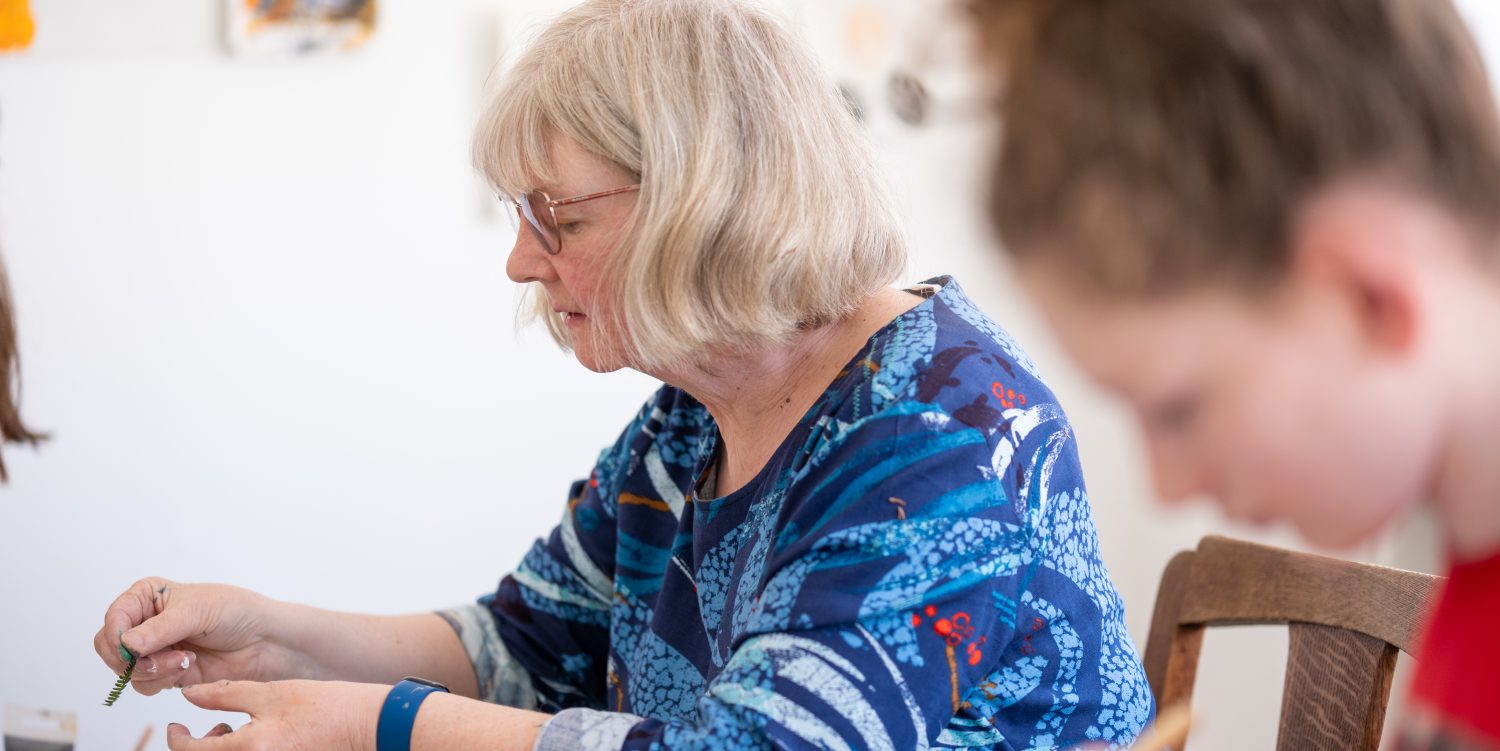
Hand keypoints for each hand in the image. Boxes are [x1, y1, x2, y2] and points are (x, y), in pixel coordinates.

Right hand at [93, 577, 288, 694]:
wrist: (263, 640)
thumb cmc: (235, 612)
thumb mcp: (197, 611)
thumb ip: (160, 629)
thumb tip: (126, 645)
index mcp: (147, 596)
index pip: (114, 617)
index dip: (116, 635)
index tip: (131, 648)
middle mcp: (145, 622)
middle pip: (110, 647)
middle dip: (131, 658)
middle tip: (158, 658)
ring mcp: (154, 649)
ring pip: (125, 670)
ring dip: (151, 670)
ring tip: (184, 659)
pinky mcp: (164, 672)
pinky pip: (144, 684)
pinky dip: (161, 680)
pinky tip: (187, 666)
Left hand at [166, 680, 384, 750]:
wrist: (367, 726)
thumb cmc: (324, 706)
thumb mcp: (271, 692)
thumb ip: (225, 693)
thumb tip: (189, 694)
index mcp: (250, 747)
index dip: (176, 739)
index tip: (175, 727)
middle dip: (199, 749)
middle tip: (213, 727)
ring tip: (235, 730)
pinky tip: (257, 739)